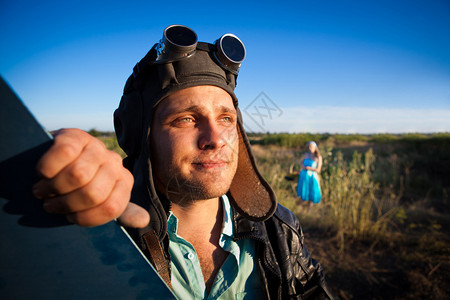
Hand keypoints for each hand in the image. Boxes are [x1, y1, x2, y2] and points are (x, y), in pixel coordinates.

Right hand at [32, 128, 149, 227]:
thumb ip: (116, 211)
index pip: (111, 208)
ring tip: (41, 190)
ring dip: (53, 187)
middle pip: (92, 194)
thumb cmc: (73, 187)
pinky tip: (42, 173)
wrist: (50, 159)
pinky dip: (48, 168)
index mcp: (124, 182)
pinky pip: (64, 153)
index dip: (83, 217)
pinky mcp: (76, 135)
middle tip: (48, 203)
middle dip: (65, 204)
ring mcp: (97, 147)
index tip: (68, 216)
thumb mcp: (96, 202)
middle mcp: (114, 163)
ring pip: (78, 175)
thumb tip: (143, 220)